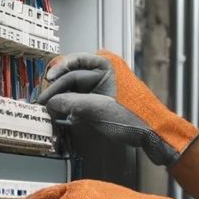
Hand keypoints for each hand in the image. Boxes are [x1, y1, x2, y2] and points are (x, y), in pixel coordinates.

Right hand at [37, 51, 198, 166]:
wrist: (155, 134)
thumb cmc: (135, 118)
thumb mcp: (97, 109)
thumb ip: (71, 103)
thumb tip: (51, 103)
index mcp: (107, 65)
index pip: (73, 65)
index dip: (55, 77)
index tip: (45, 88)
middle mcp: (106, 72)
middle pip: (72, 77)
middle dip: (57, 90)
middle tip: (43, 103)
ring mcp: (106, 85)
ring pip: (76, 89)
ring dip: (63, 99)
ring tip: (51, 110)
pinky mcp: (106, 99)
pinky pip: (84, 98)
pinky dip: (73, 106)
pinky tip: (64, 114)